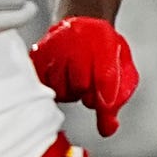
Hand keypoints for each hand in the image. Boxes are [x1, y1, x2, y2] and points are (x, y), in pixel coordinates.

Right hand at [32, 15, 136, 133]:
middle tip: (90, 83)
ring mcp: (52, 49)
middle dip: (88, 93)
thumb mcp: (121, 69)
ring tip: (75, 76)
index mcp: (102, 39)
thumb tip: (107, 130)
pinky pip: (45, 88)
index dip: (105, 96)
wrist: (79, 27)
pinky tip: (62, 76)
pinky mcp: (35, 58)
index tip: (105, 107)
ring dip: (70, 92)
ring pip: (61, 91)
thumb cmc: (102, 53)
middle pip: (80, 86)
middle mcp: (74, 40)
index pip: (104, 75)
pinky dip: (56, 89)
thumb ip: (118, 98)